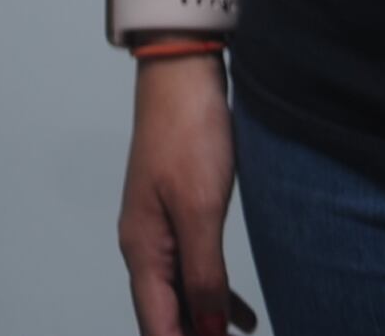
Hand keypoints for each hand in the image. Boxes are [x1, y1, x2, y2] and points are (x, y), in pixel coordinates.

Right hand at [117, 53, 251, 334]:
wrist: (184, 75)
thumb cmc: (188, 135)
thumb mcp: (201, 210)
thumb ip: (203, 274)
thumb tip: (206, 332)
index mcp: (143, 249)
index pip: (157, 323)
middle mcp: (146, 246)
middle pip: (166, 313)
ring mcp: (162, 229)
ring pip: (183, 294)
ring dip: (207, 322)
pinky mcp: (181, 213)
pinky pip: (196, 268)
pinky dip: (216, 295)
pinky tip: (241, 315)